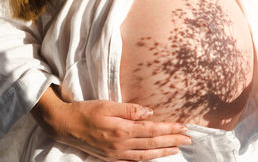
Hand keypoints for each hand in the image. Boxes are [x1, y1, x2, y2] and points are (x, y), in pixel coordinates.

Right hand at [31, 86, 190, 160]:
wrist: (64, 125)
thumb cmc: (86, 111)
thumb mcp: (108, 105)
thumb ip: (130, 110)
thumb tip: (150, 113)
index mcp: (122, 130)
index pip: (153, 129)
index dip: (170, 129)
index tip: (184, 127)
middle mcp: (121, 145)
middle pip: (153, 143)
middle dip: (172, 141)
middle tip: (188, 139)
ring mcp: (116, 154)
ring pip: (146, 155)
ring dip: (163, 152)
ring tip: (177, 149)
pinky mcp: (110, 158)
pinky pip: (133, 161)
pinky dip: (147, 159)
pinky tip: (155, 157)